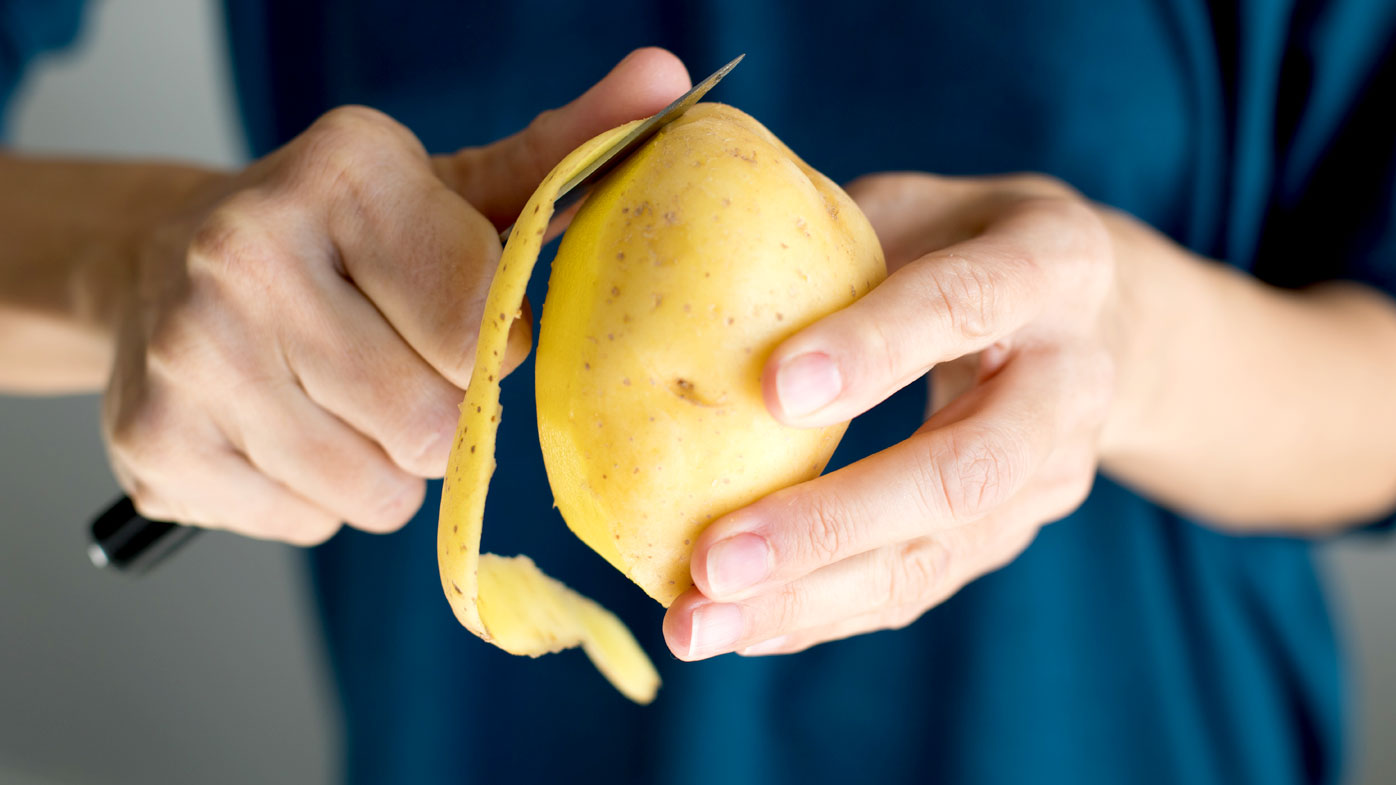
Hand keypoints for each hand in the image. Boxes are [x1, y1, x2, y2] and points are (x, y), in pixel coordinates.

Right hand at [104, 49, 690, 544]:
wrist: (163, 264)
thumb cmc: (346, 237)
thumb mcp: (452, 188)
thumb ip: (562, 152)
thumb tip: (669, 81)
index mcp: (341, 174)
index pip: (482, 322)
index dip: (493, 342)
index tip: (463, 317)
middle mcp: (247, 255)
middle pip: (431, 422)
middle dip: (443, 417)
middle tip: (402, 366)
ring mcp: (189, 356)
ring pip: (375, 491)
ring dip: (386, 466)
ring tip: (344, 397)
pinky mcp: (156, 447)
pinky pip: (310, 524)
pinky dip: (320, 497)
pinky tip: (286, 426)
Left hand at [664, 172, 1120, 657]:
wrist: (1096, 318)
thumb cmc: (967, 239)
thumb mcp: (919, 204)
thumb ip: (834, 234)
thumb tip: (693, 268)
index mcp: (1051, 262)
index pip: (967, 302)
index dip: (877, 346)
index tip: (773, 390)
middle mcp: (1070, 379)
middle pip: (966, 469)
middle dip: (832, 523)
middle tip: (713, 560)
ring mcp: (1052, 472)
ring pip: (939, 552)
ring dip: (812, 599)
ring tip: (698, 626)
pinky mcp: (1014, 532)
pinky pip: (920, 584)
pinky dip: (825, 613)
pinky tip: (743, 628)